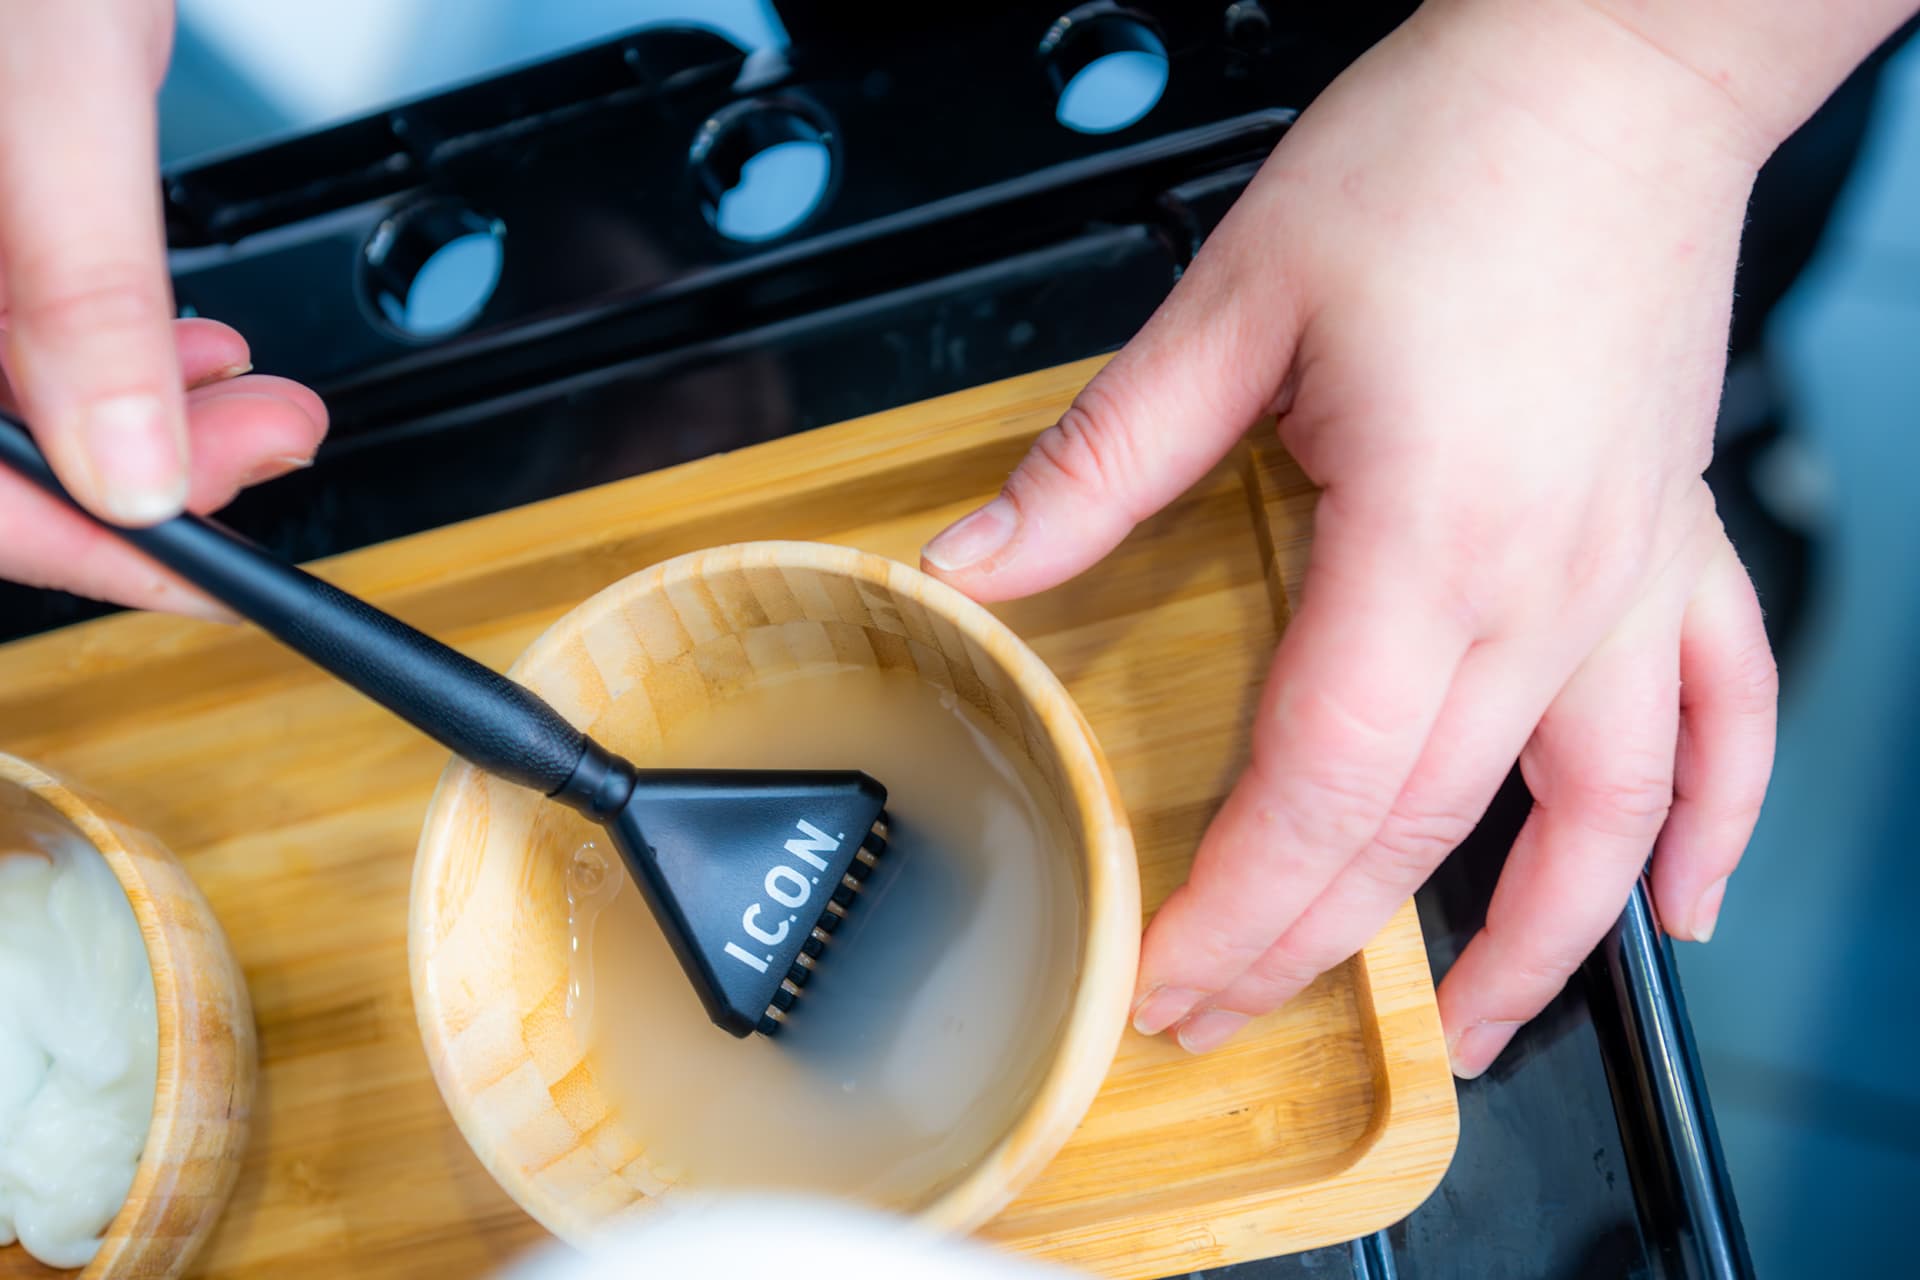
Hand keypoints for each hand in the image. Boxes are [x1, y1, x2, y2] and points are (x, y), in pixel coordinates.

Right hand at [0, 1, 324, 616]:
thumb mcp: (45, 92)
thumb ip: (80, 283)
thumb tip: (130, 469)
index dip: (61, 542)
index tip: (194, 570)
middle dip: (133, 466)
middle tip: (267, 454)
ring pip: (15, 373)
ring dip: (146, 409)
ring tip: (266, 406)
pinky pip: (28, 303)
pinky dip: (119, 339)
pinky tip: (199, 346)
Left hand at [922, 0, 1784, 1075]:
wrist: (1612, 70)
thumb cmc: (1444, 157)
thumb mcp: (1234, 301)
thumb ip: (1103, 460)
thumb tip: (981, 560)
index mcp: (1427, 536)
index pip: (1320, 787)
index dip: (1237, 910)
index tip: (1167, 981)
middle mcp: (1545, 587)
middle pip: (1424, 824)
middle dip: (1313, 942)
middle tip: (1224, 1010)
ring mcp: (1626, 576)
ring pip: (1597, 817)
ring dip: (1530, 946)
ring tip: (1463, 1036)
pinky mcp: (1669, 544)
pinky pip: (1722, 714)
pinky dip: (1711, 820)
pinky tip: (1678, 903)